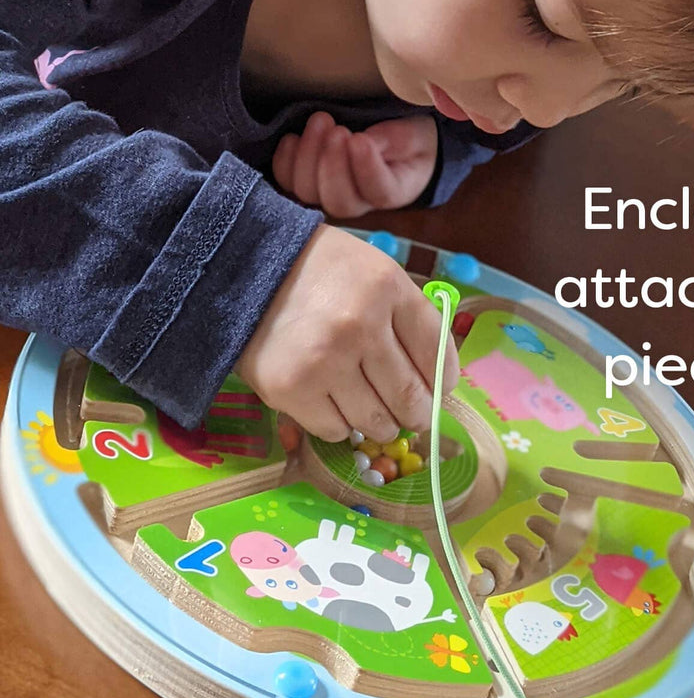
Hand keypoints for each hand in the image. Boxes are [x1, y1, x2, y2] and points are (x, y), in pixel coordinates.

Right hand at [234, 224, 459, 441]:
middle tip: (412, 413)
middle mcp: (360, 327)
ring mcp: (324, 362)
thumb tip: (439, 379)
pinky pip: (334, 430)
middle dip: (418, 413)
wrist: (246, 267)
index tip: (438, 390)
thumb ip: (411, 319)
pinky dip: (341, 424)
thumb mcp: (379, 275)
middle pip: (411, 398)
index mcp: (389, 290)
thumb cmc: (324, 272)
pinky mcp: (289, 390)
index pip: (438, 356)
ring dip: (381, 422)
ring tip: (373, 409)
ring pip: (375, 422)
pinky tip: (334, 402)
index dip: (444, 382)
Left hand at [273, 112, 437, 216]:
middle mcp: (359, 202)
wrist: (394, 144)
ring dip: (308, 155)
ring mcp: (329, 194)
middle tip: (340, 130)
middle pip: (338, 202)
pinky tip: (296, 136)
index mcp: (392, 192)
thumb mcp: (412, 135)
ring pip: (308, 192)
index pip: (378, 193)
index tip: (360, 139)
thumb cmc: (407, 140)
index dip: (366, 169)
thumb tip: (359, 142)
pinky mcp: (307, 181)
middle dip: (332, 165)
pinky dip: (285, 159)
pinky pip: (286, 181)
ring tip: (321, 121)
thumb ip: (393, 140)